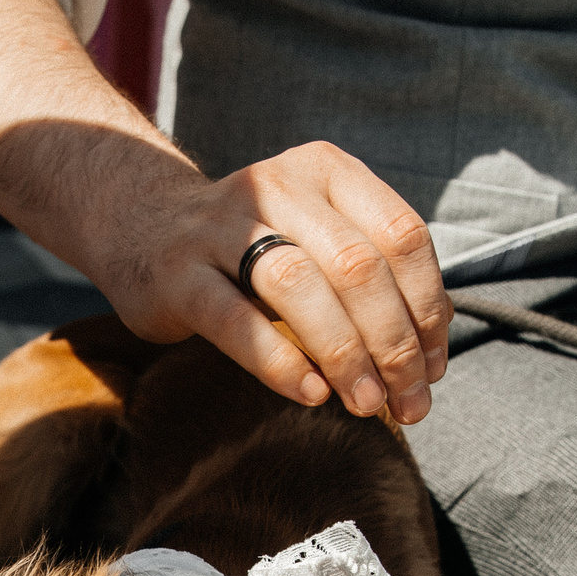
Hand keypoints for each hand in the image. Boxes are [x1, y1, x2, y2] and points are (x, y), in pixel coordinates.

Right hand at [86, 141, 451, 423]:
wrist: (143, 228)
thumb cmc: (251, 249)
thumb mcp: (315, 238)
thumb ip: (369, 279)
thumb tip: (428, 357)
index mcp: (326, 171)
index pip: (401, 236)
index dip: (428, 307)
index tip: (434, 367)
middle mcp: (277, 186)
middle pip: (358, 266)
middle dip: (394, 343)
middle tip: (409, 401)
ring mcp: (221, 227)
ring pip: (301, 287)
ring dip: (345, 355)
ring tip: (365, 404)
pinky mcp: (179, 275)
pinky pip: (236, 321)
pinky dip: (281, 362)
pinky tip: (311, 394)